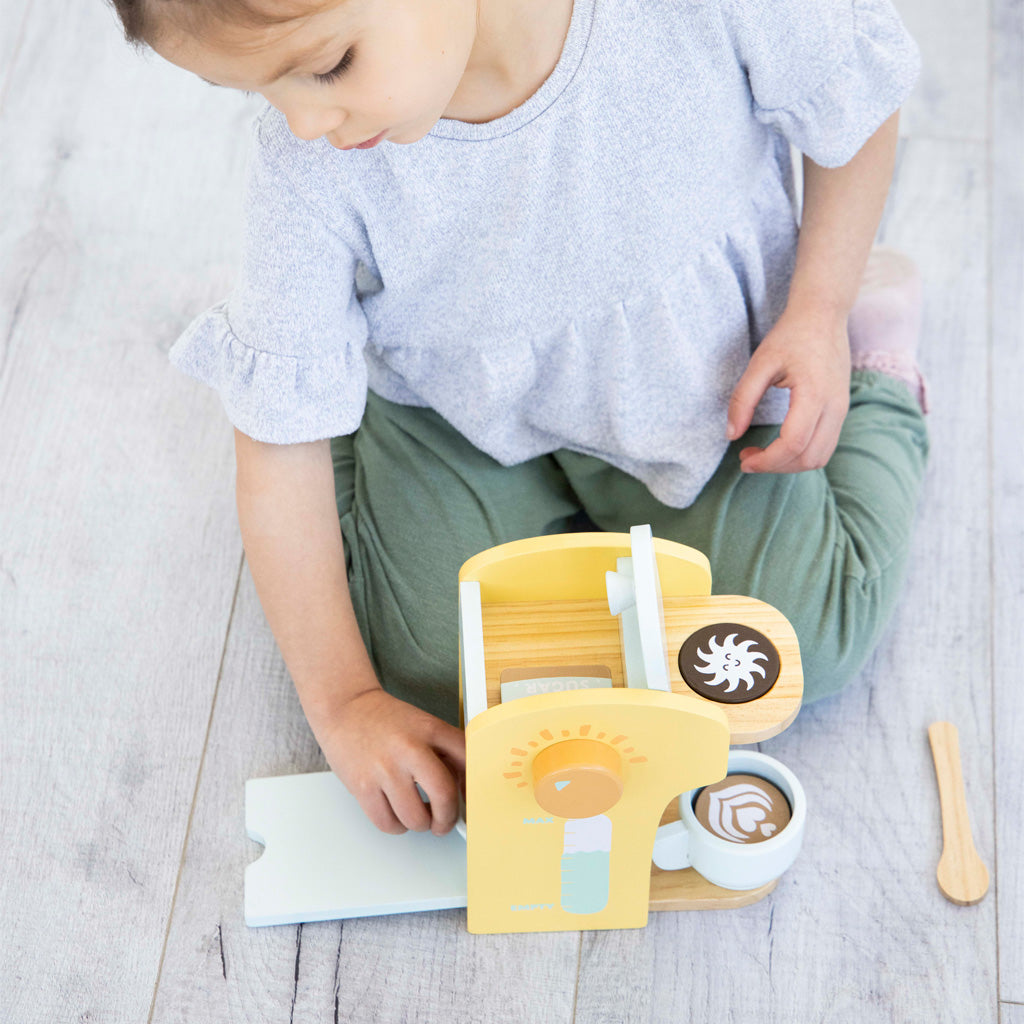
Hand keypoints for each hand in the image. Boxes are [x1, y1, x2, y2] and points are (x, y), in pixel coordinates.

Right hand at [318, 688, 465, 835]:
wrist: (345, 708)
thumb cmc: (384, 719)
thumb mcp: (422, 724)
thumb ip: (444, 751)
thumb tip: (462, 787)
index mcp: (430, 729)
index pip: (467, 760)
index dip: (473, 787)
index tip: (468, 799)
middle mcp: (409, 748)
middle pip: (444, 795)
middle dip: (448, 818)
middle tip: (445, 822)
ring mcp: (385, 769)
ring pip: (416, 818)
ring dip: (420, 824)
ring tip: (417, 814)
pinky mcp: (363, 787)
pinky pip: (388, 823)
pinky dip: (396, 826)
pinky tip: (397, 813)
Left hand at [726, 307, 850, 473]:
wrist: (823, 315)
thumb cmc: (790, 336)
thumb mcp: (759, 363)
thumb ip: (743, 399)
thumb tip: (731, 435)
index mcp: (815, 394)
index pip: (793, 443)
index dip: (767, 460)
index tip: (743, 459)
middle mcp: (835, 406)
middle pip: (809, 458)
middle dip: (776, 466)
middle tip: (748, 458)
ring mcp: (842, 409)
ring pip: (820, 457)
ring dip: (790, 464)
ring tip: (762, 454)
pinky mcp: (841, 410)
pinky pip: (825, 446)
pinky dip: (801, 454)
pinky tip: (779, 444)